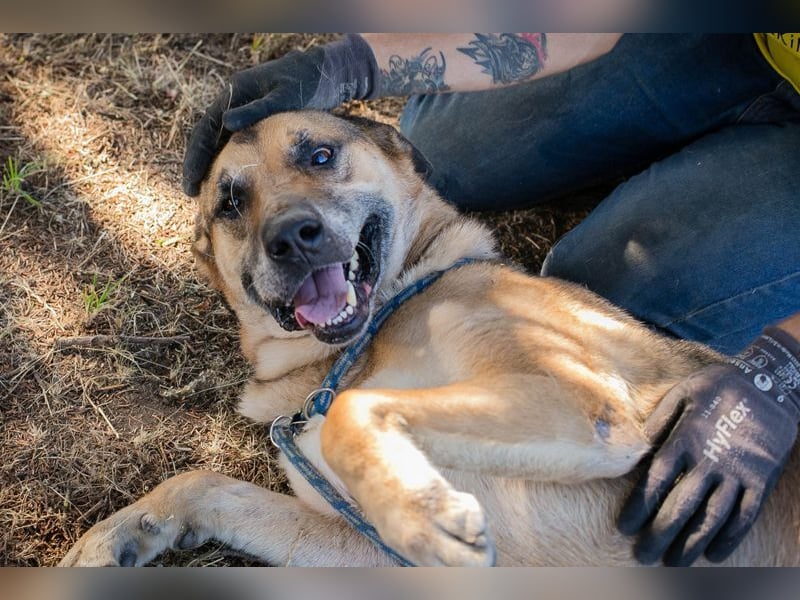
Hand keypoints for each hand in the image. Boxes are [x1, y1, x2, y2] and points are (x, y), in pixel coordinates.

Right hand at [182, 34, 378, 195]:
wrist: (326, 73)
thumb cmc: (308, 83)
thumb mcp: (284, 96)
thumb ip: (256, 109)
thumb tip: (226, 124)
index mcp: (235, 92)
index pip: (205, 129)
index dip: (195, 157)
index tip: (190, 182)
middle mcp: (234, 99)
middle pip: (207, 135)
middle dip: (197, 163)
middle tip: (190, 192)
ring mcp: (245, 108)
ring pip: (220, 139)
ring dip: (211, 162)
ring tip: (206, 189)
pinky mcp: (257, 117)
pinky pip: (236, 140)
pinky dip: (229, 157)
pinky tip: (232, 175)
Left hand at [618, 326, 799, 565]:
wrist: (771, 385)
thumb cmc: (720, 387)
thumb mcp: (683, 392)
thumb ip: (659, 420)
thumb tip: (637, 445)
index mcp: (685, 438)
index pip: (656, 480)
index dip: (639, 506)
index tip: (624, 528)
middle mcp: (709, 460)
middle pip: (680, 505)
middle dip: (660, 533)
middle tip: (644, 556)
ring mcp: (738, 472)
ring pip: (712, 516)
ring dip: (691, 543)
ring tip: (675, 563)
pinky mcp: (761, 480)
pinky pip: (745, 515)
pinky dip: (730, 537)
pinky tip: (714, 555)